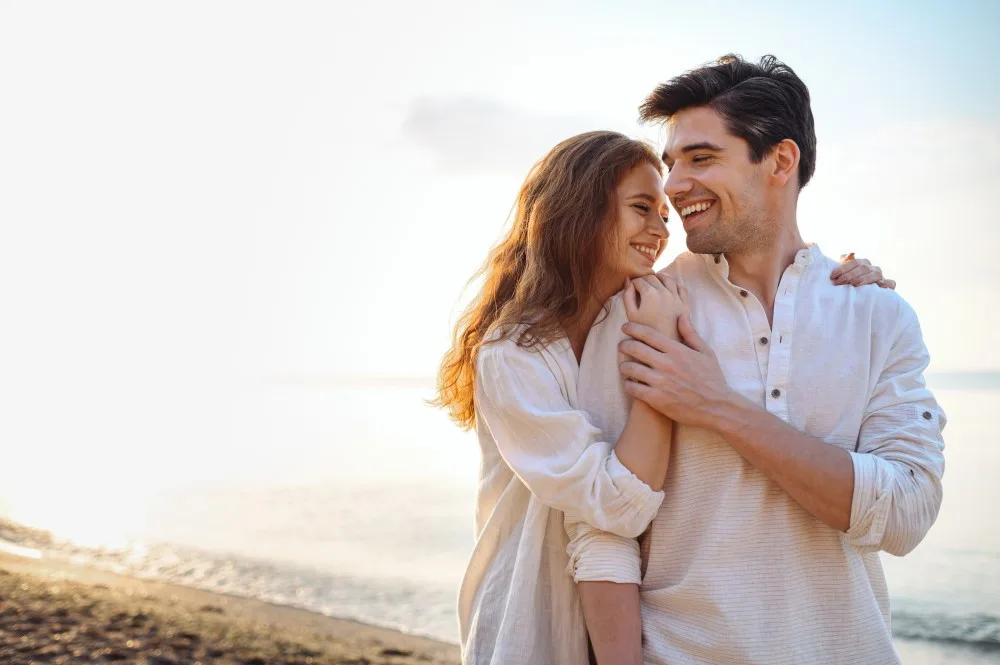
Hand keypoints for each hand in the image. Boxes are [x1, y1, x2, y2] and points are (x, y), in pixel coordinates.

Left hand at [618, 314, 735, 429]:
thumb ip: (691, 334)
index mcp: (678, 351)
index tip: (625, 327)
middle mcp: (667, 364)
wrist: (717, 408)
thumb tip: (681, 315)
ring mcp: (660, 382)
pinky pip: (633, 388)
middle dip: (624, 345)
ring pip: (631, 368)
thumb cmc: (712, 379)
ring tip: (624, 366)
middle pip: (635, 348)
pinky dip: (628, 384)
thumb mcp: (706, 353)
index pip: (649, 334)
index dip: (633, 328)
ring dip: (624, 366)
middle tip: (621, 345)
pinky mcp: (656, 399)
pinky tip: (629, 383)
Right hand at [622, 273, 687, 341]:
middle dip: (644, 279)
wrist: (665, 343)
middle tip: (640, 286)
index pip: (639, 281)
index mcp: (649, 293)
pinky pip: (680, 287)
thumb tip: (628, 281)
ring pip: (667, 279)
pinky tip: (669, 286)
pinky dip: (674, 283)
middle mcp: (664, 291)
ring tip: (654, 281)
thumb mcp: (631, 314)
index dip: (633, 283)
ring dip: (659, 277)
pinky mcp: (684, 302)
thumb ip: (627, 296)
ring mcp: (676, 296)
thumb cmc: (645, 331)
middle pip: (652, 278)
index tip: (631, 287)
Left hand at [831, 253, 895, 289]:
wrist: (861, 297)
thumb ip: (845, 263)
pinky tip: (880, 285)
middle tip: (839, 282)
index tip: (833, 276)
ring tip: (854, 284)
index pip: (854, 262)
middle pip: (863, 268)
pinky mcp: (888, 286)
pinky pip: (891, 283)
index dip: (843, 268)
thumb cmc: (850, 284)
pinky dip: (887, 283)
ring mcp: (880, 277)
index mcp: (863, 264)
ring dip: (864, 278)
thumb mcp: (845, 274)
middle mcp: (872, 268)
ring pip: (875, 274)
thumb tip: (850, 254)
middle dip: (850, 274)